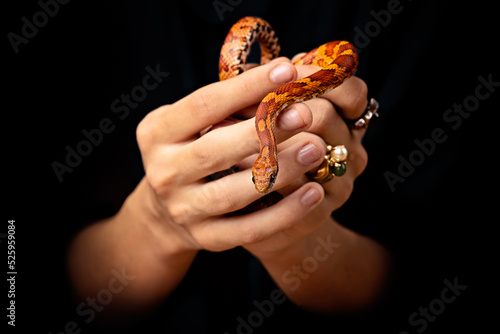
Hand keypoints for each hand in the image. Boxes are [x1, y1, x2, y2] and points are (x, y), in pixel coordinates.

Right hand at [136, 56, 367, 257]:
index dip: (245, 87)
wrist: (165, 210)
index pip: (203, 106)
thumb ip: (228, 104)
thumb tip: (283, 78)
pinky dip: (284, 213)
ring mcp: (183, 209)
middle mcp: (163, 172)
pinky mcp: (205, 238)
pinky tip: (314, 193)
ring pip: (234, 193)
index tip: (287, 71)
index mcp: (157, 133)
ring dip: (279, 171)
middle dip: (263, 130)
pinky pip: (248, 230)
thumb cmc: (191, 150)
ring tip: (316, 148)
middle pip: (215, 151)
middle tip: (305, 113)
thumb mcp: (194, 124)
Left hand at [242, 59, 368, 257]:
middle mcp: (350, 150)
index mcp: (345, 121)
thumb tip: (247, 72)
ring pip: (308, 153)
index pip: (350, 91)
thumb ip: (265, 93)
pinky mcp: (321, 213)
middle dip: (276, 106)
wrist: (270, 212)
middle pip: (324, 115)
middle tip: (238, 104)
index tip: (280, 72)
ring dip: (265, 140)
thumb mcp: (268, 118)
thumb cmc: (266, 154)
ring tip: (229, 135)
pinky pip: (297, 192)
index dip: (314, 77)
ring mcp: (341, 183)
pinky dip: (268, 175)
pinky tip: (241, 168)